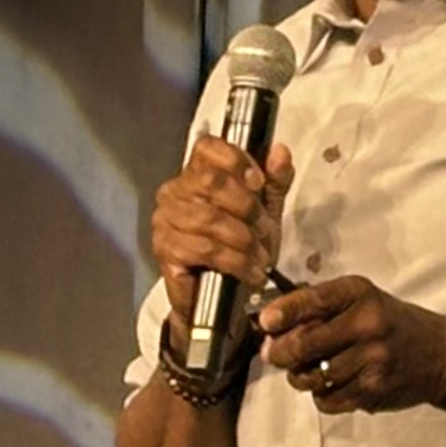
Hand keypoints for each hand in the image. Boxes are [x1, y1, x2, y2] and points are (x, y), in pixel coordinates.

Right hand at [151, 135, 294, 328]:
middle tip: (264, 229)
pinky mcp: (164, 250)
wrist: (220, 298)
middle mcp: (174, 191)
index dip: (236, 160)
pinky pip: (204, 249)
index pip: (207, 147)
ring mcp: (164, 220)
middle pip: (209, 181)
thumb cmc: (239, 248)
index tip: (259, 183)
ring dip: (243, 240)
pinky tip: (249, 272)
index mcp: (196, 173)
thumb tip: (280, 152)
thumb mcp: (264, 211)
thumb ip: (274, 181)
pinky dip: (234, 261)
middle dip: (245, 206)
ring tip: (261, 257)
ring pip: (209, 218)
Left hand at [258, 274, 445, 414]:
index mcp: (359, 295)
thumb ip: (320, 308)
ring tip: (308, 370)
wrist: (439, 354)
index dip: (282, 314)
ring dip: (301, 377)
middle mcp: (366, 325)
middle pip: (304, 345)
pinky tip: (332, 385)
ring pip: (312, 377)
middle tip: (273, 354)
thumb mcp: (362, 301)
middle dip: (279, 353)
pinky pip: (328, 400)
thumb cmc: (391, 323)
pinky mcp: (374, 391)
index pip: (312, 301)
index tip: (264, 322)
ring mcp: (371, 361)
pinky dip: (321, 396)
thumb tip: (270, 325)